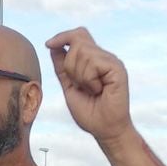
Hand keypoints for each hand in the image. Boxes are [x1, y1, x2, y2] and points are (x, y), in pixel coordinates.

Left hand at [45, 29, 131, 146]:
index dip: (63, 36)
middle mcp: (104, 57)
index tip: (48, 44)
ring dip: (80, 75)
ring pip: (83, 51)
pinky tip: (99, 90)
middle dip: (70, 65)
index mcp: (94, 60)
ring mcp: (112, 62)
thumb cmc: (90, 112)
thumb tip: (53, 45)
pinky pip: (93, 62)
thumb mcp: (69, 86)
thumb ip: (62, 66)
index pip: (79, 35)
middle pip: (77, 41)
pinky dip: (89, 79)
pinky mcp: (117, 68)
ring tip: (92, 90)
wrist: (104, 130)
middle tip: (81, 85)